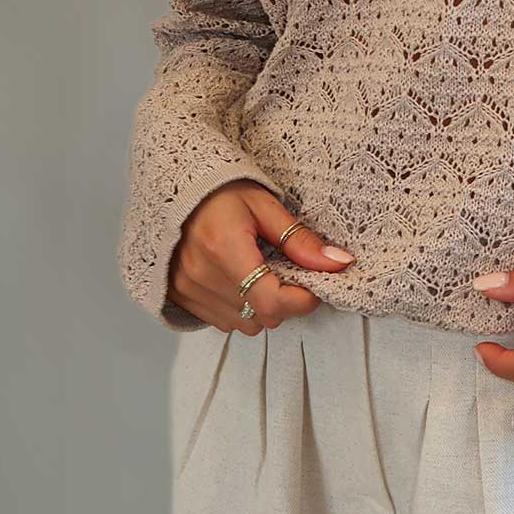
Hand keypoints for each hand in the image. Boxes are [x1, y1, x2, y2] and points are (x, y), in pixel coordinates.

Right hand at [167, 179, 355, 334]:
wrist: (176, 189)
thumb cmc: (221, 192)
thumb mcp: (266, 206)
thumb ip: (300, 240)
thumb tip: (337, 263)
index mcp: (224, 248)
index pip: (271, 301)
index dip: (301, 300)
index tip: (315, 285)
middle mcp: (201, 275)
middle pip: (262, 316)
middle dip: (285, 300)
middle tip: (287, 271)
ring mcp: (187, 290)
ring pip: (244, 324)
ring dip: (262, 307)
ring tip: (260, 273)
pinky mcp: (180, 297)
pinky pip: (223, 322)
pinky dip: (239, 308)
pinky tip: (239, 281)